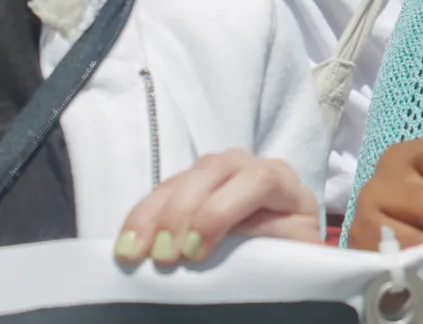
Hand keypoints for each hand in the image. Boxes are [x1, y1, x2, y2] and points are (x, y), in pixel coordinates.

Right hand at [114, 150, 319, 267]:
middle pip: (216, 169)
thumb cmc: (285, 257)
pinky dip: (142, 216)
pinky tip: (128, 242)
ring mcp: (221, 174)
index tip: (195, 252)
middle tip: (163, 256)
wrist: (279, 255)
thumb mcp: (288, 254)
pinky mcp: (193, 186)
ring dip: (154, 213)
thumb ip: (268, 248)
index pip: (259, 180)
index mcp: (286, 185)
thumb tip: (238, 258)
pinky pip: (163, 191)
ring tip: (135, 251)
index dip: (223, 211)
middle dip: (182, 212)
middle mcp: (253, 169)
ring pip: (186, 177)